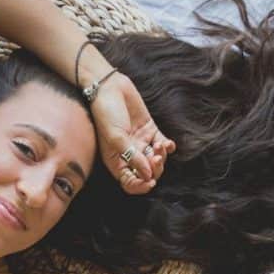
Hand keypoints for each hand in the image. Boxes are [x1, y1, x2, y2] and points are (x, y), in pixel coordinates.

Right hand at [90, 72, 175, 193]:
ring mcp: (140, 142)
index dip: (141, 186)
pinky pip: (161, 144)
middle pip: (147, 173)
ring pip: (156, 159)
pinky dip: (167, 147)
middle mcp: (128, 155)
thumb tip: (148, 176)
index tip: (150, 182)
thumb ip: (133, 157)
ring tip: (159, 146)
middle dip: (155, 169)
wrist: (109, 87)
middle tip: (155, 158)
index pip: (130, 183)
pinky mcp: (149, 130)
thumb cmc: (106, 113)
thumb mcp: (116, 138)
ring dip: (161, 156)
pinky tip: (168, 144)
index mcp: (116, 161)